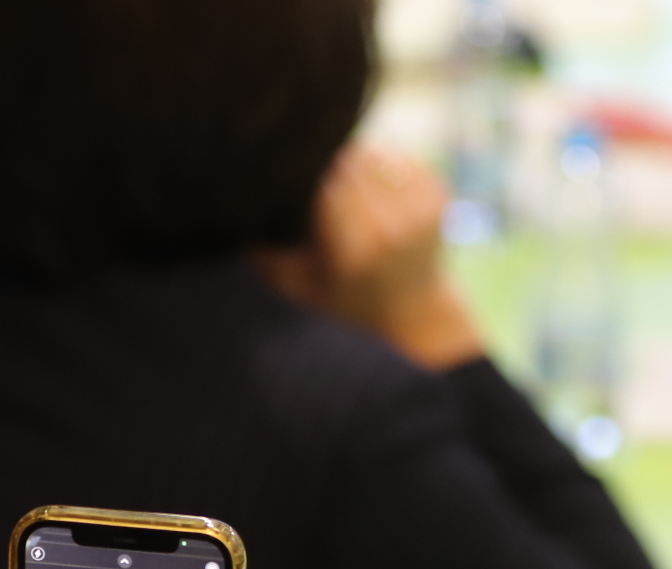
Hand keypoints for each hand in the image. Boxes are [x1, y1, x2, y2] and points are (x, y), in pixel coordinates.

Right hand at [256, 144, 485, 370]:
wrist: (415, 310)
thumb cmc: (345, 301)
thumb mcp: (298, 287)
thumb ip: (266, 252)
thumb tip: (234, 209)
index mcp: (358, 252)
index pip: (319, 189)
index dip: (296, 177)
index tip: (277, 175)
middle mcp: (394, 228)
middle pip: (344, 167)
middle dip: (320, 166)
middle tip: (300, 169)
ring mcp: (421, 208)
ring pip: (367, 156)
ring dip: (346, 162)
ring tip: (332, 182)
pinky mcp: (437, 191)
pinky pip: (392, 158)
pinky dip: (374, 164)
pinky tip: (365, 186)